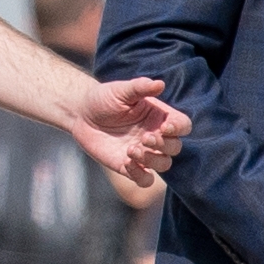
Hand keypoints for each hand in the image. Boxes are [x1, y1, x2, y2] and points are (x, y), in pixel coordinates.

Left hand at [64, 75, 187, 203]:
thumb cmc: (104, 98)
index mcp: (159, 117)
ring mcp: (144, 153)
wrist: (81, 114)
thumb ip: (140, 87)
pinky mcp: (129, 166)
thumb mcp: (121, 90)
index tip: (164, 127)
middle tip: (144, 138)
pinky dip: (140, 175)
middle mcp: (156, 136)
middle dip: (163, 145)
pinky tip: (126, 162)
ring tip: (131, 150)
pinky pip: (145, 179)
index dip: (178, 128)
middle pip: (175, 147)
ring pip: (164, 164)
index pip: (182, 125)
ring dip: (153, 160)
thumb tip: (160, 84)